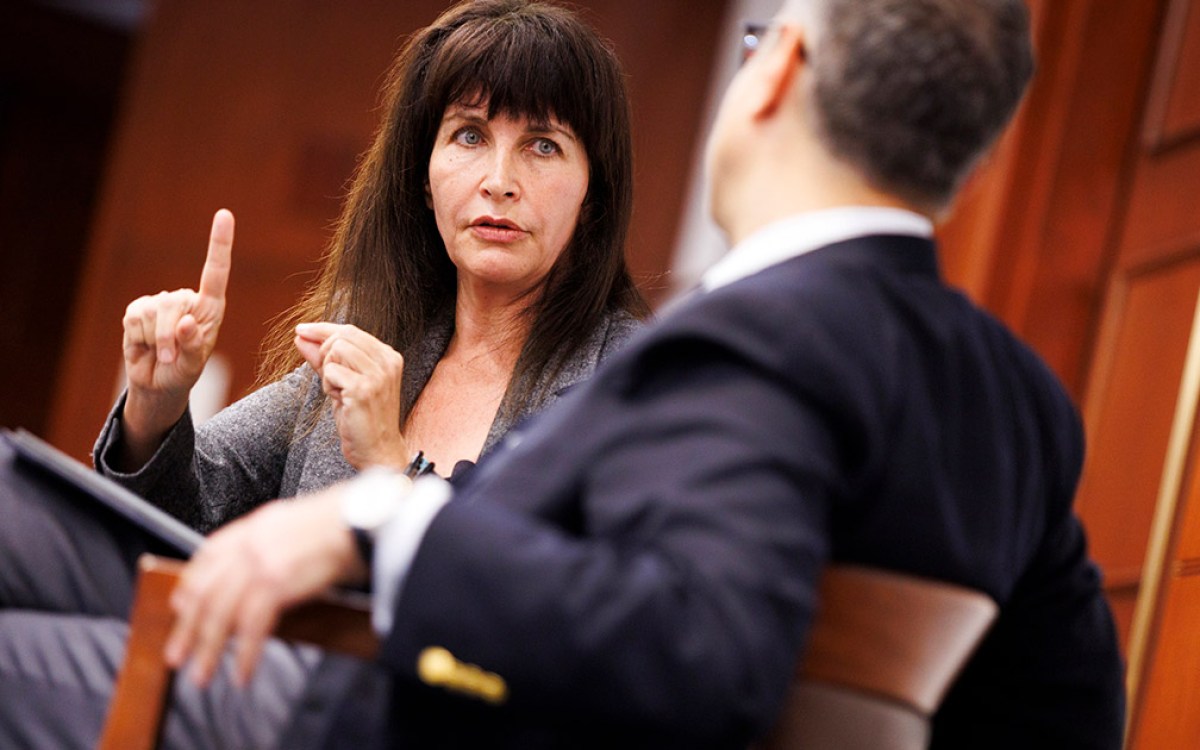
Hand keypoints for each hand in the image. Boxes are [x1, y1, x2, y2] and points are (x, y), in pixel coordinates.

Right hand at [120, 210, 233, 455]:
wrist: (158, 384)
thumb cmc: (183, 373)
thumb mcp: (193, 365)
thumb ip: (193, 346)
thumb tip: (186, 323)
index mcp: (210, 307)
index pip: (216, 271)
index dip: (219, 242)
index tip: (224, 214)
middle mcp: (186, 300)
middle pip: (174, 304)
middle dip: (169, 336)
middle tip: (172, 357)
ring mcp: (159, 303)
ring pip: (153, 314)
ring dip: (155, 341)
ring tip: (162, 354)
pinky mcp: (136, 310)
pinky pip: (134, 320)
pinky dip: (138, 339)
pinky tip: (144, 346)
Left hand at [164, 486, 364, 686]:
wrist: (363, 518)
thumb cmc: (345, 521)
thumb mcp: (298, 522)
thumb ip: (275, 543)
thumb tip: (269, 573)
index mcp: (255, 526)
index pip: (208, 555)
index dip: (190, 585)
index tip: (179, 607)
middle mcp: (251, 543)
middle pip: (206, 591)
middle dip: (187, 628)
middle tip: (177, 655)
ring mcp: (261, 563)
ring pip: (221, 614)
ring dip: (209, 650)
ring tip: (202, 675)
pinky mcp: (277, 583)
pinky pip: (251, 627)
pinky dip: (244, 655)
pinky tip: (242, 673)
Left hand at [295, 322, 409, 468]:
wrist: (377, 450)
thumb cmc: (361, 418)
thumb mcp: (341, 382)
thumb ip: (323, 358)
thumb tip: (300, 336)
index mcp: (388, 356)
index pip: (350, 330)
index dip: (322, 329)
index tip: (301, 330)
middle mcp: (387, 361)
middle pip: (341, 335)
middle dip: (325, 353)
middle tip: (330, 378)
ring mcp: (378, 375)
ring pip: (335, 349)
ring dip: (328, 370)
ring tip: (338, 390)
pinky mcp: (363, 389)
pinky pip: (330, 371)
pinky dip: (328, 385)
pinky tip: (340, 400)